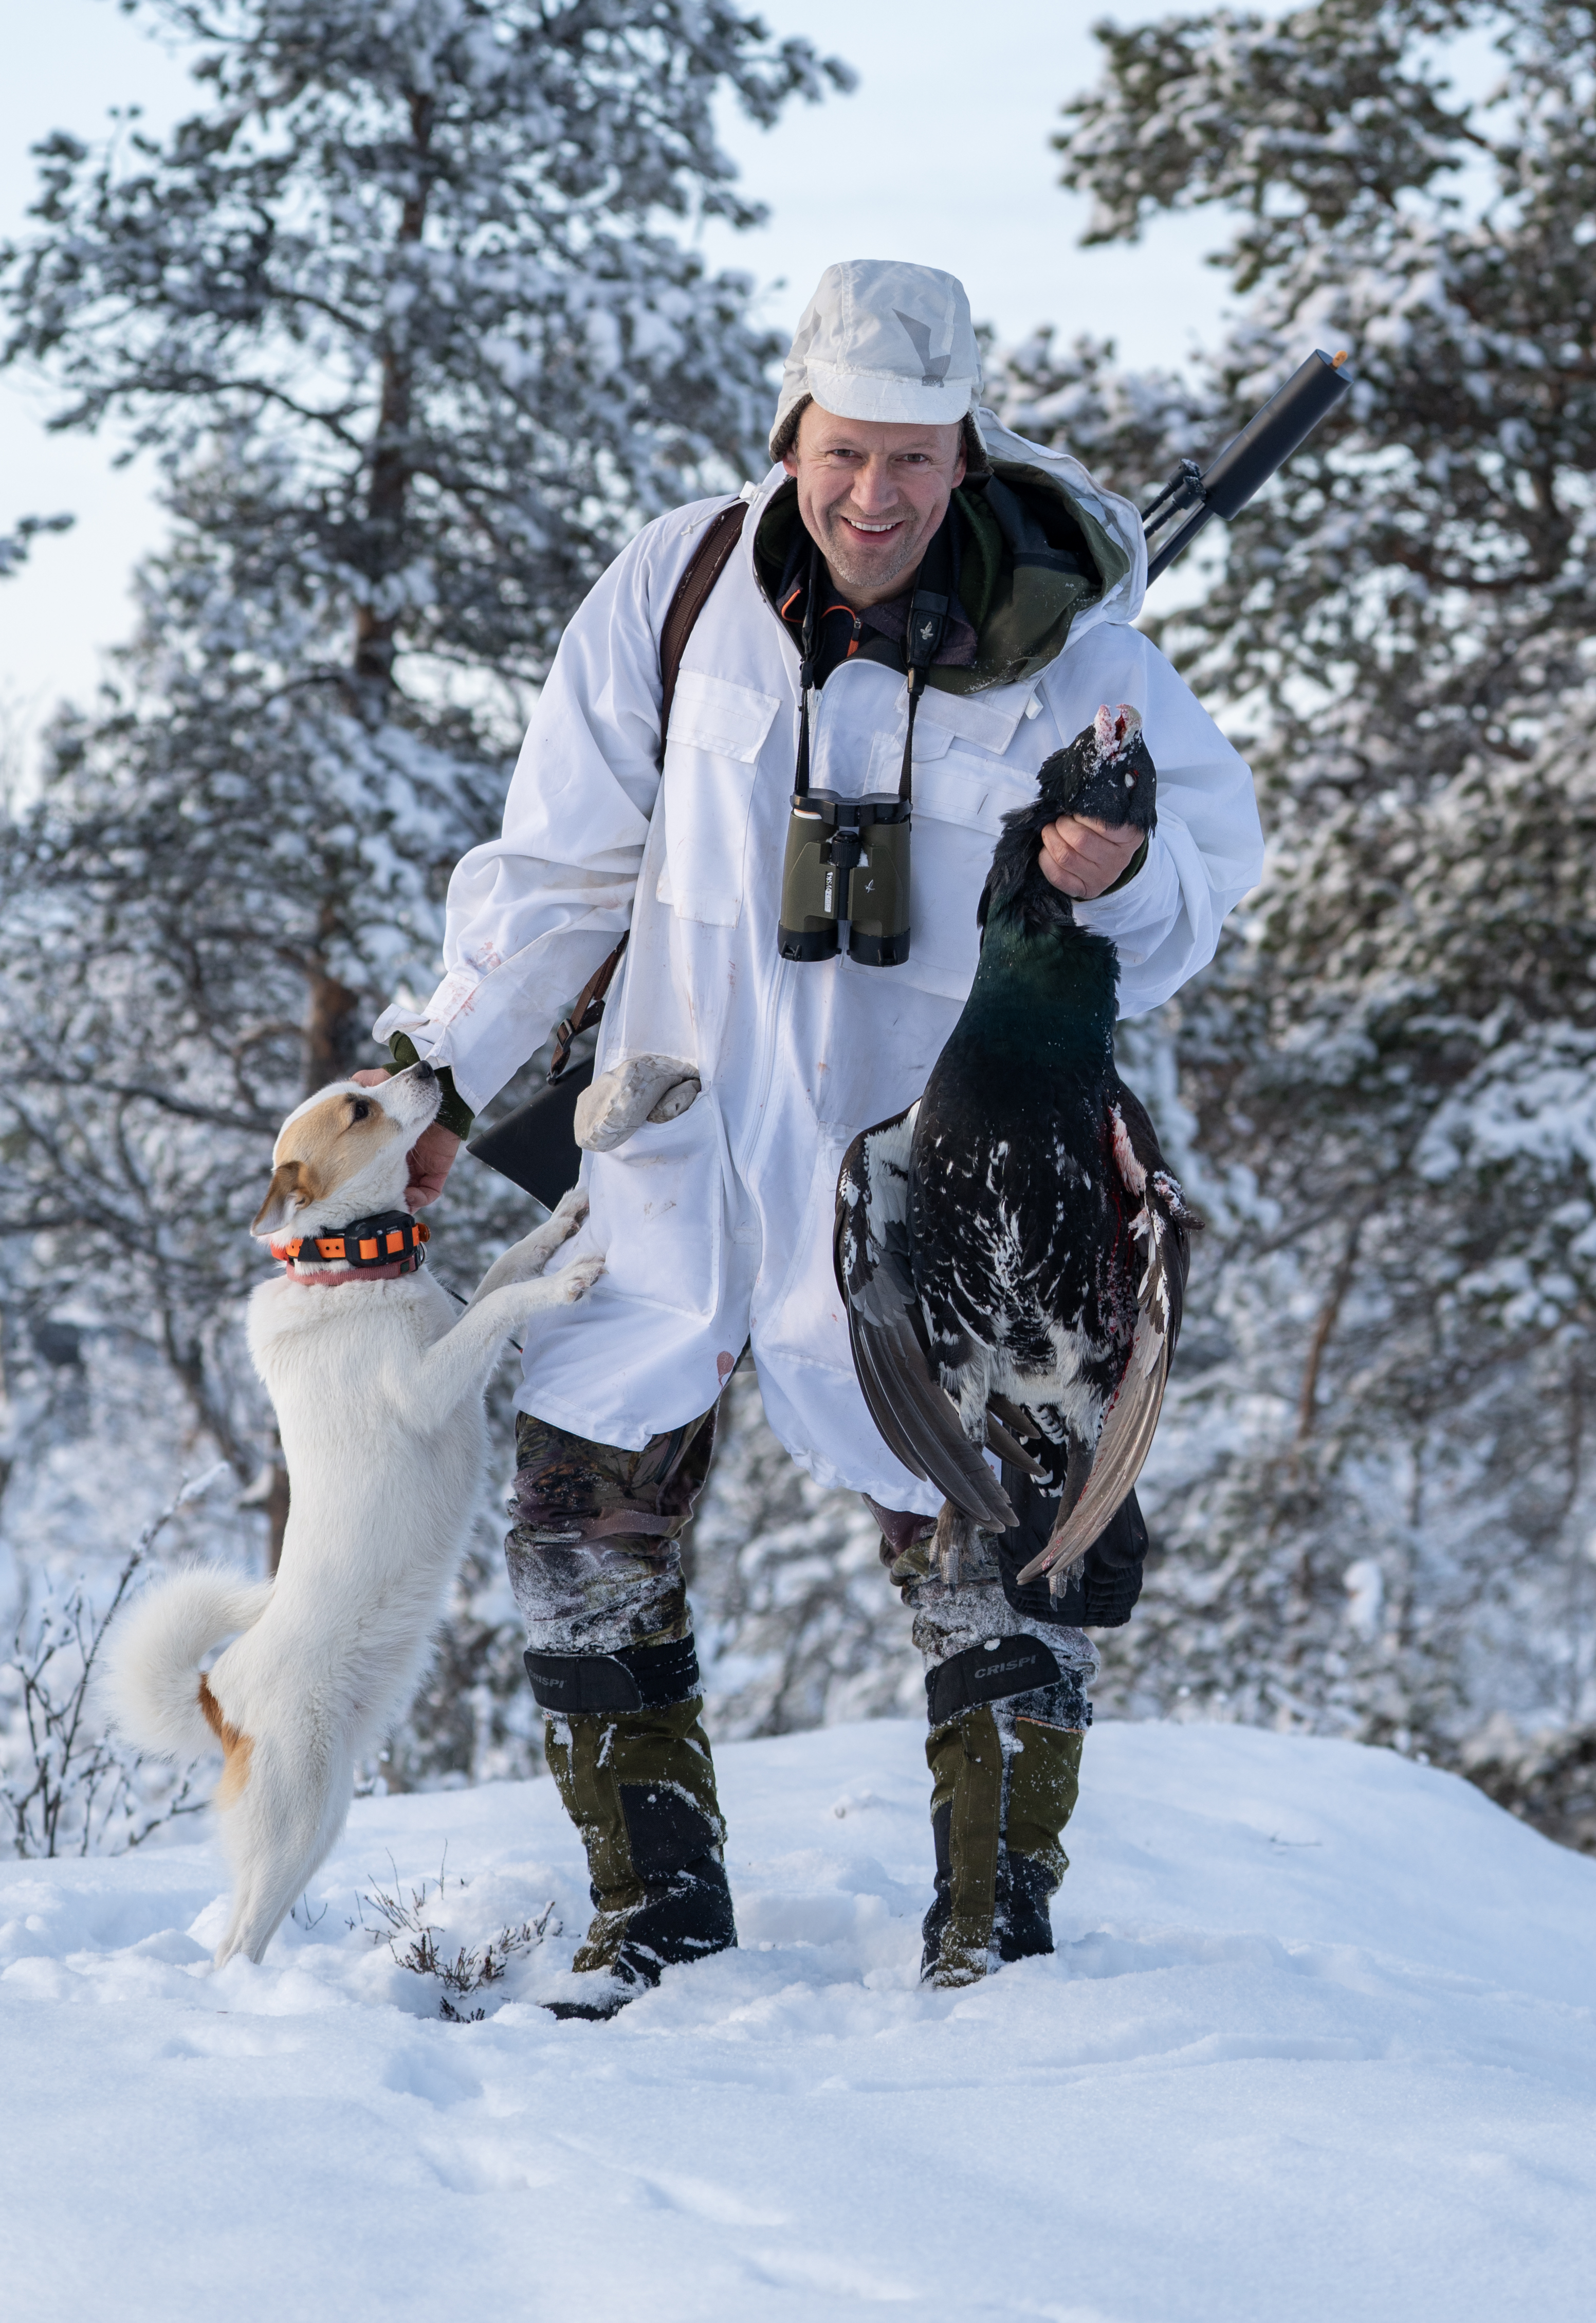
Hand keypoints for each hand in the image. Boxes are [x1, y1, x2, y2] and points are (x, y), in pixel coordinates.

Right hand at [350, 1068, 459, 1208]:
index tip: (348, 1180)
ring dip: (395, 1199)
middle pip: (384, 1181)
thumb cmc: (420, 1090)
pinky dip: (418, 1199)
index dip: (360, 1172)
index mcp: (386, 1141)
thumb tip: (351, 1085)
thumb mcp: (387, 1084)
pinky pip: (428, 1192)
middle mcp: (400, 1157)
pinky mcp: (437, 1172)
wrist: (451, 1096)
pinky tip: (407, 1201)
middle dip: (375, 1193)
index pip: (369, 1161)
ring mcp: (419, 1167)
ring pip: (404, 1192)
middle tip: (361, 1200)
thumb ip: (367, 1082)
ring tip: (381, 1206)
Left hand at [1038, 815, 1143, 900]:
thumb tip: (1069, 800)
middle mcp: (1118, 860)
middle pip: (1080, 841)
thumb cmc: (1105, 829)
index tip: (1075, 812)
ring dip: (1050, 840)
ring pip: (1065, 857)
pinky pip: (1058, 877)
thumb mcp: (1110, 814)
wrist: (1111, 856)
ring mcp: (1103, 878)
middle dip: (1061, 826)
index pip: (1102, 825)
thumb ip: (1096, 806)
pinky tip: (1047, 851)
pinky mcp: (1086, 890)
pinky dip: (1046, 860)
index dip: (1081, 815)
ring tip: (1051, 832)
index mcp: (1130, 836)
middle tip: (1059, 821)